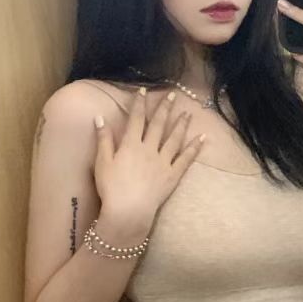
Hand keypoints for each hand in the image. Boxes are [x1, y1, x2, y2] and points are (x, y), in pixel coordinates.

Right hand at [93, 89, 205, 225]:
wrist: (128, 211)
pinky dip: (195, 147)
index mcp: (131, 145)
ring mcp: (163, 162)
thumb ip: (103, 139)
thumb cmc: (111, 188)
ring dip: (181, 124)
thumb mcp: (102, 162)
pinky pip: (186, 159)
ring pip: (174, 138)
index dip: (139, 104)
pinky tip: (202, 138)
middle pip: (158, 125)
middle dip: (165, 108)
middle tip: (173, 95)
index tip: (143, 91)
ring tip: (188, 113)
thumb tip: (100, 117)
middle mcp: (149, 149)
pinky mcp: (173, 175)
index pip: (136, 119)